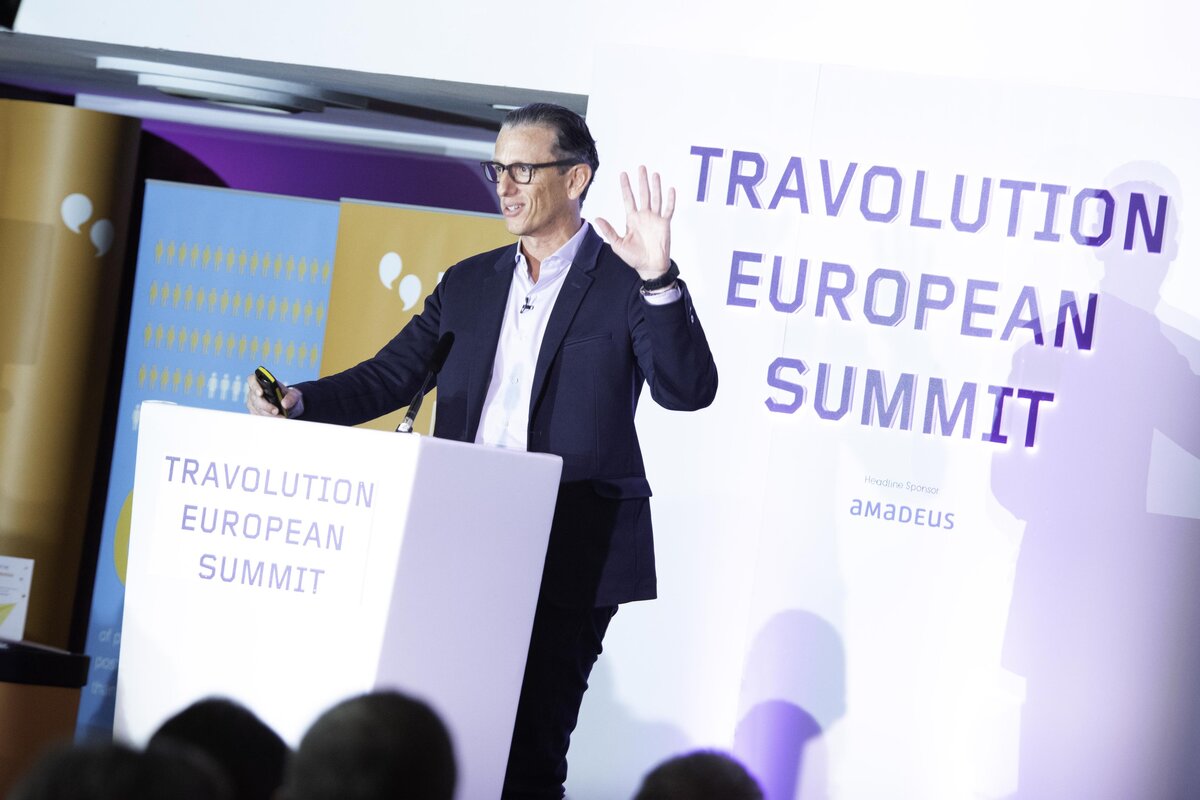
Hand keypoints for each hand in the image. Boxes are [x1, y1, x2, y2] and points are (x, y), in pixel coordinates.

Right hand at [245, 374, 302, 416]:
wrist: (290, 407)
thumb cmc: (289, 397)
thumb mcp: (294, 395)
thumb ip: (291, 397)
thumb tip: (284, 404)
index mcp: (262, 382)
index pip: (252, 380)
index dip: (255, 386)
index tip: (261, 393)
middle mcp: (254, 392)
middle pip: (255, 398)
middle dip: (266, 406)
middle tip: (276, 411)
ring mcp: (253, 403)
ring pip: (257, 410)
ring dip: (269, 415)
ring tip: (282, 418)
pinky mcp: (255, 413)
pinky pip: (258, 417)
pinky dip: (268, 419)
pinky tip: (277, 420)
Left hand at [594, 165, 674, 279]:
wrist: (650, 267)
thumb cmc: (634, 257)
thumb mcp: (618, 244)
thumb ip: (609, 230)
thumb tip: (597, 218)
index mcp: (632, 219)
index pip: (628, 199)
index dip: (626, 186)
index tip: (623, 174)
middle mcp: (643, 216)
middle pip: (643, 194)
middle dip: (641, 181)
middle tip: (641, 167)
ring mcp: (655, 219)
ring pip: (656, 198)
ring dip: (655, 186)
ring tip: (654, 174)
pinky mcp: (664, 224)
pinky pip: (668, 209)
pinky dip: (670, 200)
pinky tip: (670, 189)